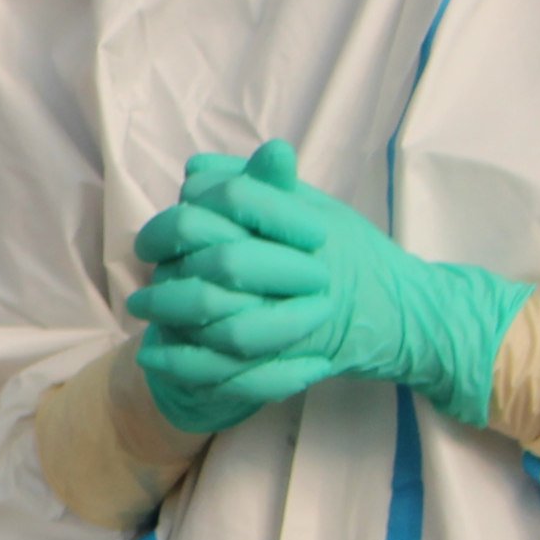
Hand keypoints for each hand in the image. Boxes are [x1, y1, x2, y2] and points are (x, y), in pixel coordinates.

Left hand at [124, 142, 530, 432]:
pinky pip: (236, 371)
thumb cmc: (348, 254)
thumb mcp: (309, 209)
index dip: (182, 219)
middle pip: (228, 264)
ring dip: (175, 318)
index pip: (234, 203)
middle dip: (173, 270)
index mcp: (306, 225)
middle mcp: (307, 270)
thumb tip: (196, 168)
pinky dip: (188, 364)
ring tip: (141, 316)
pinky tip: (154, 355)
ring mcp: (304, 319)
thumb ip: (255, 188)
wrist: (400, 312)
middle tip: (139, 284)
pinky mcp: (298, 361)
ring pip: (229, 323)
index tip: (151, 239)